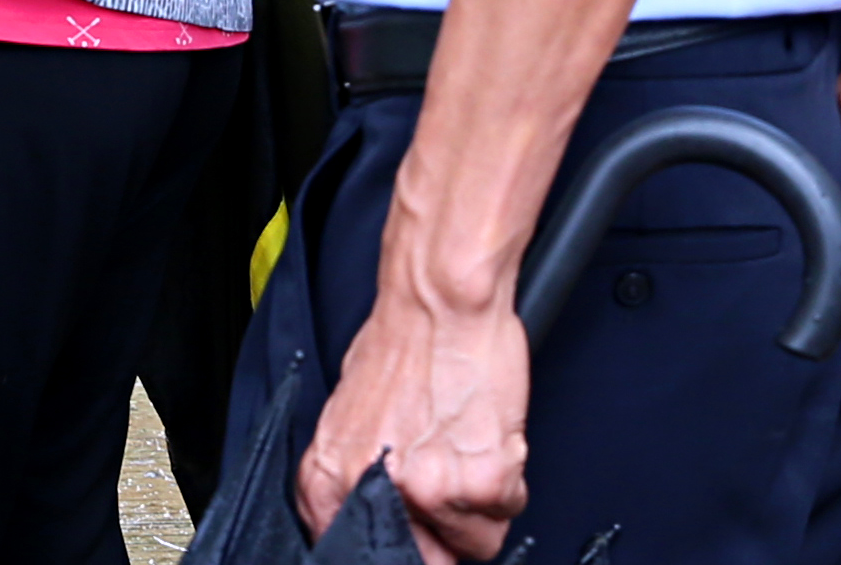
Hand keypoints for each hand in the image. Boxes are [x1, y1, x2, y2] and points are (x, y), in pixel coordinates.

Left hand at [297, 288, 527, 559]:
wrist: (439, 301)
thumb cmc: (401, 341)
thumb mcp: (352, 415)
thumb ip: (359, 475)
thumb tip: (380, 510)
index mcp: (331, 476)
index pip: (357, 553)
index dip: (398, 547)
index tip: (416, 536)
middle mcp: (374, 489)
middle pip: (425, 556)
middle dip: (443, 530)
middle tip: (448, 483)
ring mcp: (429, 489)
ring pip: (475, 540)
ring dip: (481, 504)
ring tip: (468, 447)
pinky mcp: (481, 480)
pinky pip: (508, 509)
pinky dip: (509, 480)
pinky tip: (488, 438)